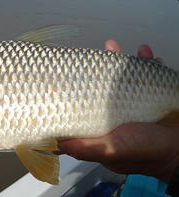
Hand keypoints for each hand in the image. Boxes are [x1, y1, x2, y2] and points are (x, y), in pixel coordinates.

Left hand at [56, 40, 178, 182]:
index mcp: (99, 129)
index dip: (72, 95)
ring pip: (119, 79)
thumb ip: (85, 148)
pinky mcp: (149, 98)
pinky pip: (145, 76)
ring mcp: (130, 105)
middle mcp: (112, 115)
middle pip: (98, 89)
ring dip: (116, 61)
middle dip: (93, 71)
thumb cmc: (147, 153)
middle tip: (89, 56)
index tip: (65, 79)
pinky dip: (144, 62)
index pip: (80, 109)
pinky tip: (143, 51)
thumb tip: (55, 143)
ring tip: (113, 46)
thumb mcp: (111, 151)